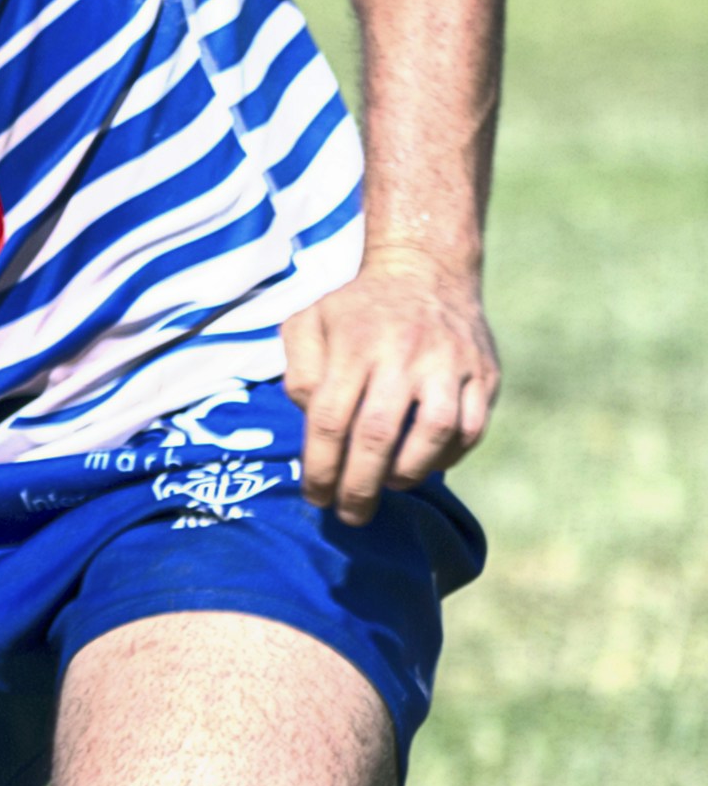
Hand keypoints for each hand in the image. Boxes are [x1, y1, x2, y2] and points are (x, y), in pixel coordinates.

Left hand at [280, 244, 495, 520]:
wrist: (426, 271)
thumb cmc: (356, 310)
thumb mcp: (309, 323)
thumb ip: (300, 372)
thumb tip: (312, 421)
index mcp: (354, 345)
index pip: (330, 419)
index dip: (321, 466)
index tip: (315, 497)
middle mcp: (404, 354)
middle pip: (378, 434)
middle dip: (360, 485)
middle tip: (350, 514)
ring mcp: (450, 364)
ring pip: (434, 433)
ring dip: (409, 472)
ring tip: (389, 485)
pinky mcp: (485, 373)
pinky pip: (471, 428)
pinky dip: (448, 457)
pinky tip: (424, 464)